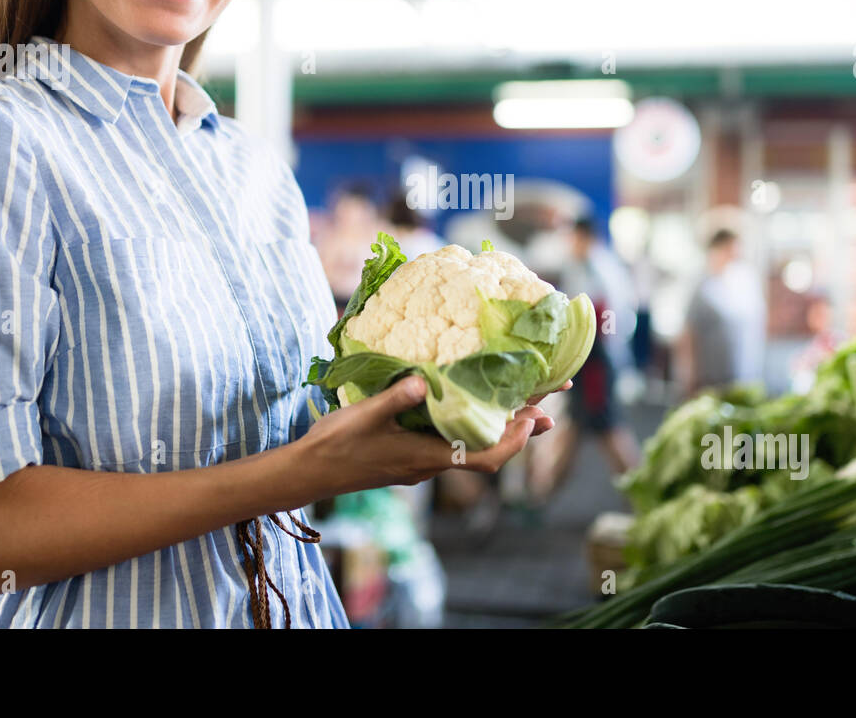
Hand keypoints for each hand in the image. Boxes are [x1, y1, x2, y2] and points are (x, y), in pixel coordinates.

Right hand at [299, 376, 569, 494]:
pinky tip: (471, 408)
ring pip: (470, 446)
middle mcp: (430, 464)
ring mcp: (420, 462)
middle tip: (548, 407)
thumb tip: (427, 382)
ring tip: (523, 405)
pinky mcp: (410, 456)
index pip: (484, 458)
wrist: (307, 474)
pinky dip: (472, 426)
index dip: (513, 442)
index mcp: (425, 457)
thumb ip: (396, 398)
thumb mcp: (364, 415)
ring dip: (498, 428)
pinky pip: (452, 443)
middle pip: (486, 451)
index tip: (533, 417)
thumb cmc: (334, 445)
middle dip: (518, 430)